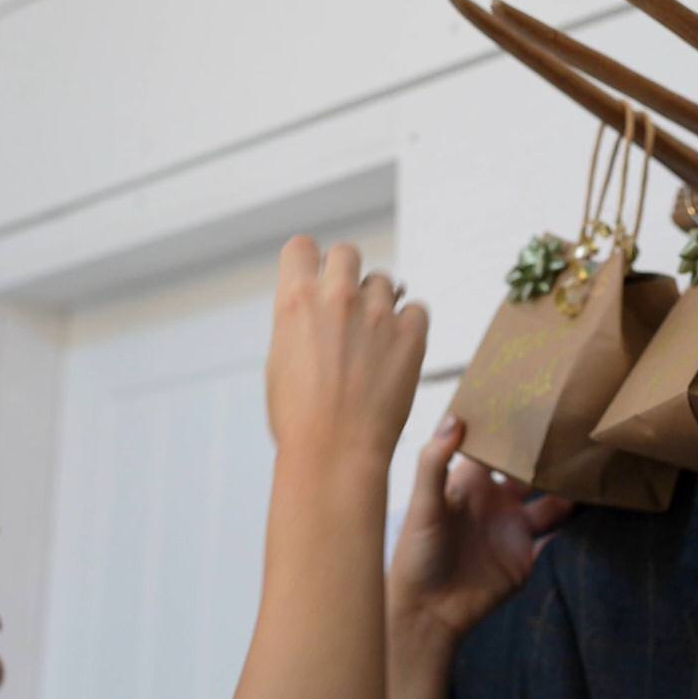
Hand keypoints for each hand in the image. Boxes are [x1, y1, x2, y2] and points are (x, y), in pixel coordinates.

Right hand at [265, 236, 428, 465]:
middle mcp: (337, 296)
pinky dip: (410, 325)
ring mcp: (378, 312)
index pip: (301, 247)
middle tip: (347, 307)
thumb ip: (299, 322)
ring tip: (373, 341)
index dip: (309, 263)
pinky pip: (417, 309)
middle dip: (347, 274)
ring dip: (380, 302)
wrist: (335, 451)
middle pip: (347, 252)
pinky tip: (398, 350)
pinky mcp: (412, 333)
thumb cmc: (299, 418)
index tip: (315, 281)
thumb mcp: (280, 360)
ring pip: (385, 280)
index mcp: (295, 300)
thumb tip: (312, 307)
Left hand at [387, 416, 573, 645]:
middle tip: (579, 428)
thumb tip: (455, 418)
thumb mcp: (424, 505)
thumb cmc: (417, 555)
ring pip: (550, 500)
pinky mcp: (527, 556)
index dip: (514, 426)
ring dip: (569, 487)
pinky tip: (599, 505)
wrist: (429, 613)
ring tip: (595, 465)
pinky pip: (557, 536)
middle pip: (530, 470)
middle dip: (550, 454)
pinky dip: (575, 524)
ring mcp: (513, 528)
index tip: (539, 401)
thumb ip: (434, 462)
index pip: (497, 445)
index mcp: (470, 482)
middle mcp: (495, 500)